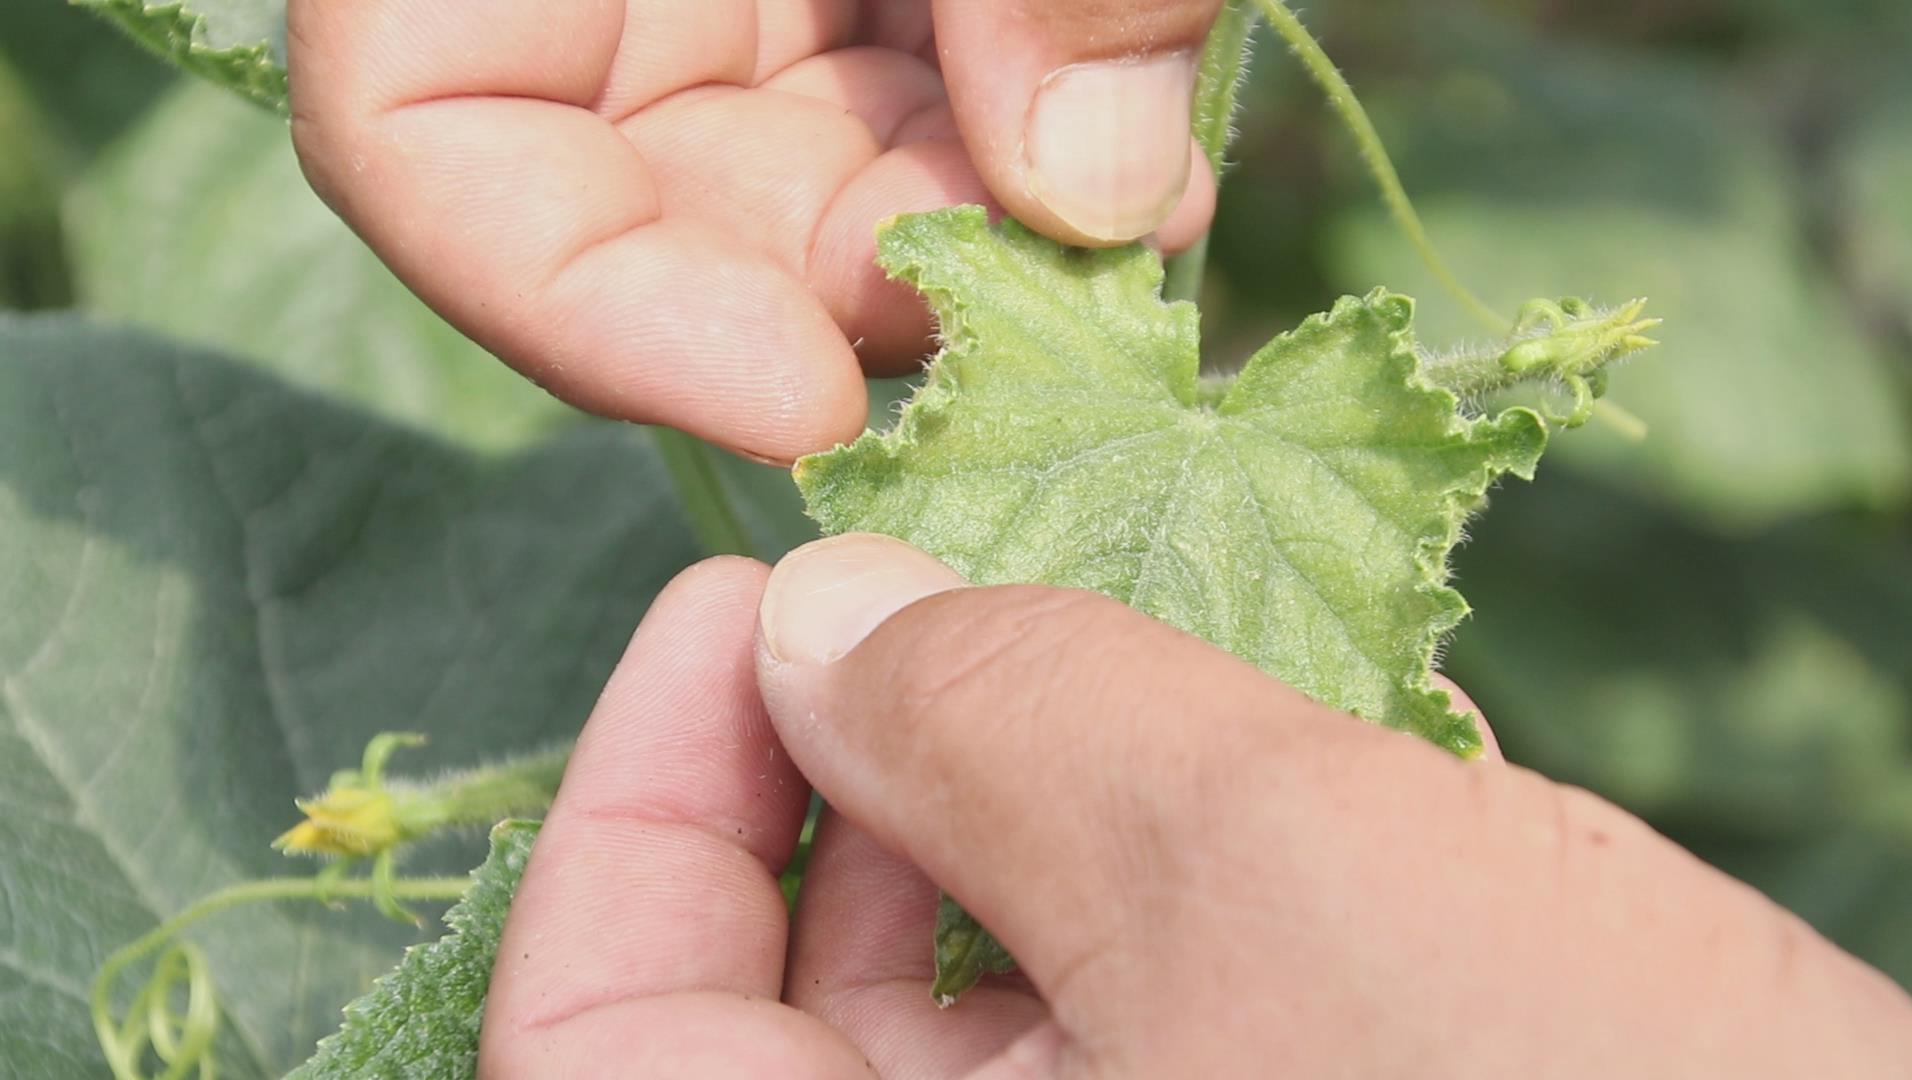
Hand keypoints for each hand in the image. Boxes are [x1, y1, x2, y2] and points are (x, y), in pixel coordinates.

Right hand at [286, 0, 1222, 462]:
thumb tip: (1098, 189)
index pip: (415, 134)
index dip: (585, 305)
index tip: (807, 396)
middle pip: (653, 211)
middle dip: (859, 295)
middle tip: (1049, 317)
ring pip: (801, 193)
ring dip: (971, 248)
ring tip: (1127, 221)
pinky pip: (901, 123)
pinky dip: (1014, 169)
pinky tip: (1126, 166)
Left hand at [480, 535, 1911, 1076]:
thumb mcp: (1269, 884)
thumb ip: (1010, 723)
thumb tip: (812, 617)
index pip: (601, 1043)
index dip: (635, 805)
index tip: (742, 602)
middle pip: (788, 1012)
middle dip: (866, 773)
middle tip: (975, 585)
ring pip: (973, 1010)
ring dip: (1036, 810)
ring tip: (1146, 663)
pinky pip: (1130, 1030)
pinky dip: (1160, 885)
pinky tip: (1261, 775)